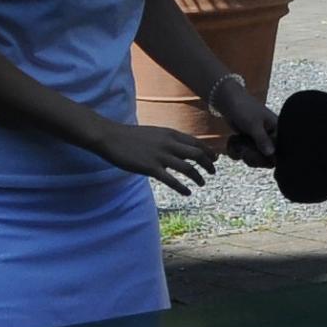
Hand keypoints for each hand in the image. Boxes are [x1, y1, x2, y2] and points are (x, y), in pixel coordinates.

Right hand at [95, 121, 222, 193]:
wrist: (111, 137)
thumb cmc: (131, 136)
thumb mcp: (155, 133)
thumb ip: (168, 140)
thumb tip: (179, 148)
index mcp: (170, 134)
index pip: (196, 142)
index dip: (208, 151)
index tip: (215, 159)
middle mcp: (169, 144)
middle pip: (197, 154)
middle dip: (208, 164)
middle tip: (213, 172)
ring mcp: (160, 156)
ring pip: (188, 168)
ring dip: (198, 177)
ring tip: (202, 184)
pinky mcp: (151, 168)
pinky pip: (172, 180)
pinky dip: (182, 188)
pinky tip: (187, 193)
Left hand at [209, 77, 277, 163]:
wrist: (229, 101)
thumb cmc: (245, 108)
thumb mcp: (254, 125)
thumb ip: (263, 140)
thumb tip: (272, 154)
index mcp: (277, 130)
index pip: (279, 151)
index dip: (269, 157)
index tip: (258, 156)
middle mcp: (271, 136)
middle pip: (267, 158)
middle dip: (254, 157)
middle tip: (244, 152)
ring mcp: (259, 139)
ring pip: (256, 157)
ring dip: (245, 155)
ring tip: (238, 147)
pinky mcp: (250, 141)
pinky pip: (247, 153)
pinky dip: (239, 152)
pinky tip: (234, 146)